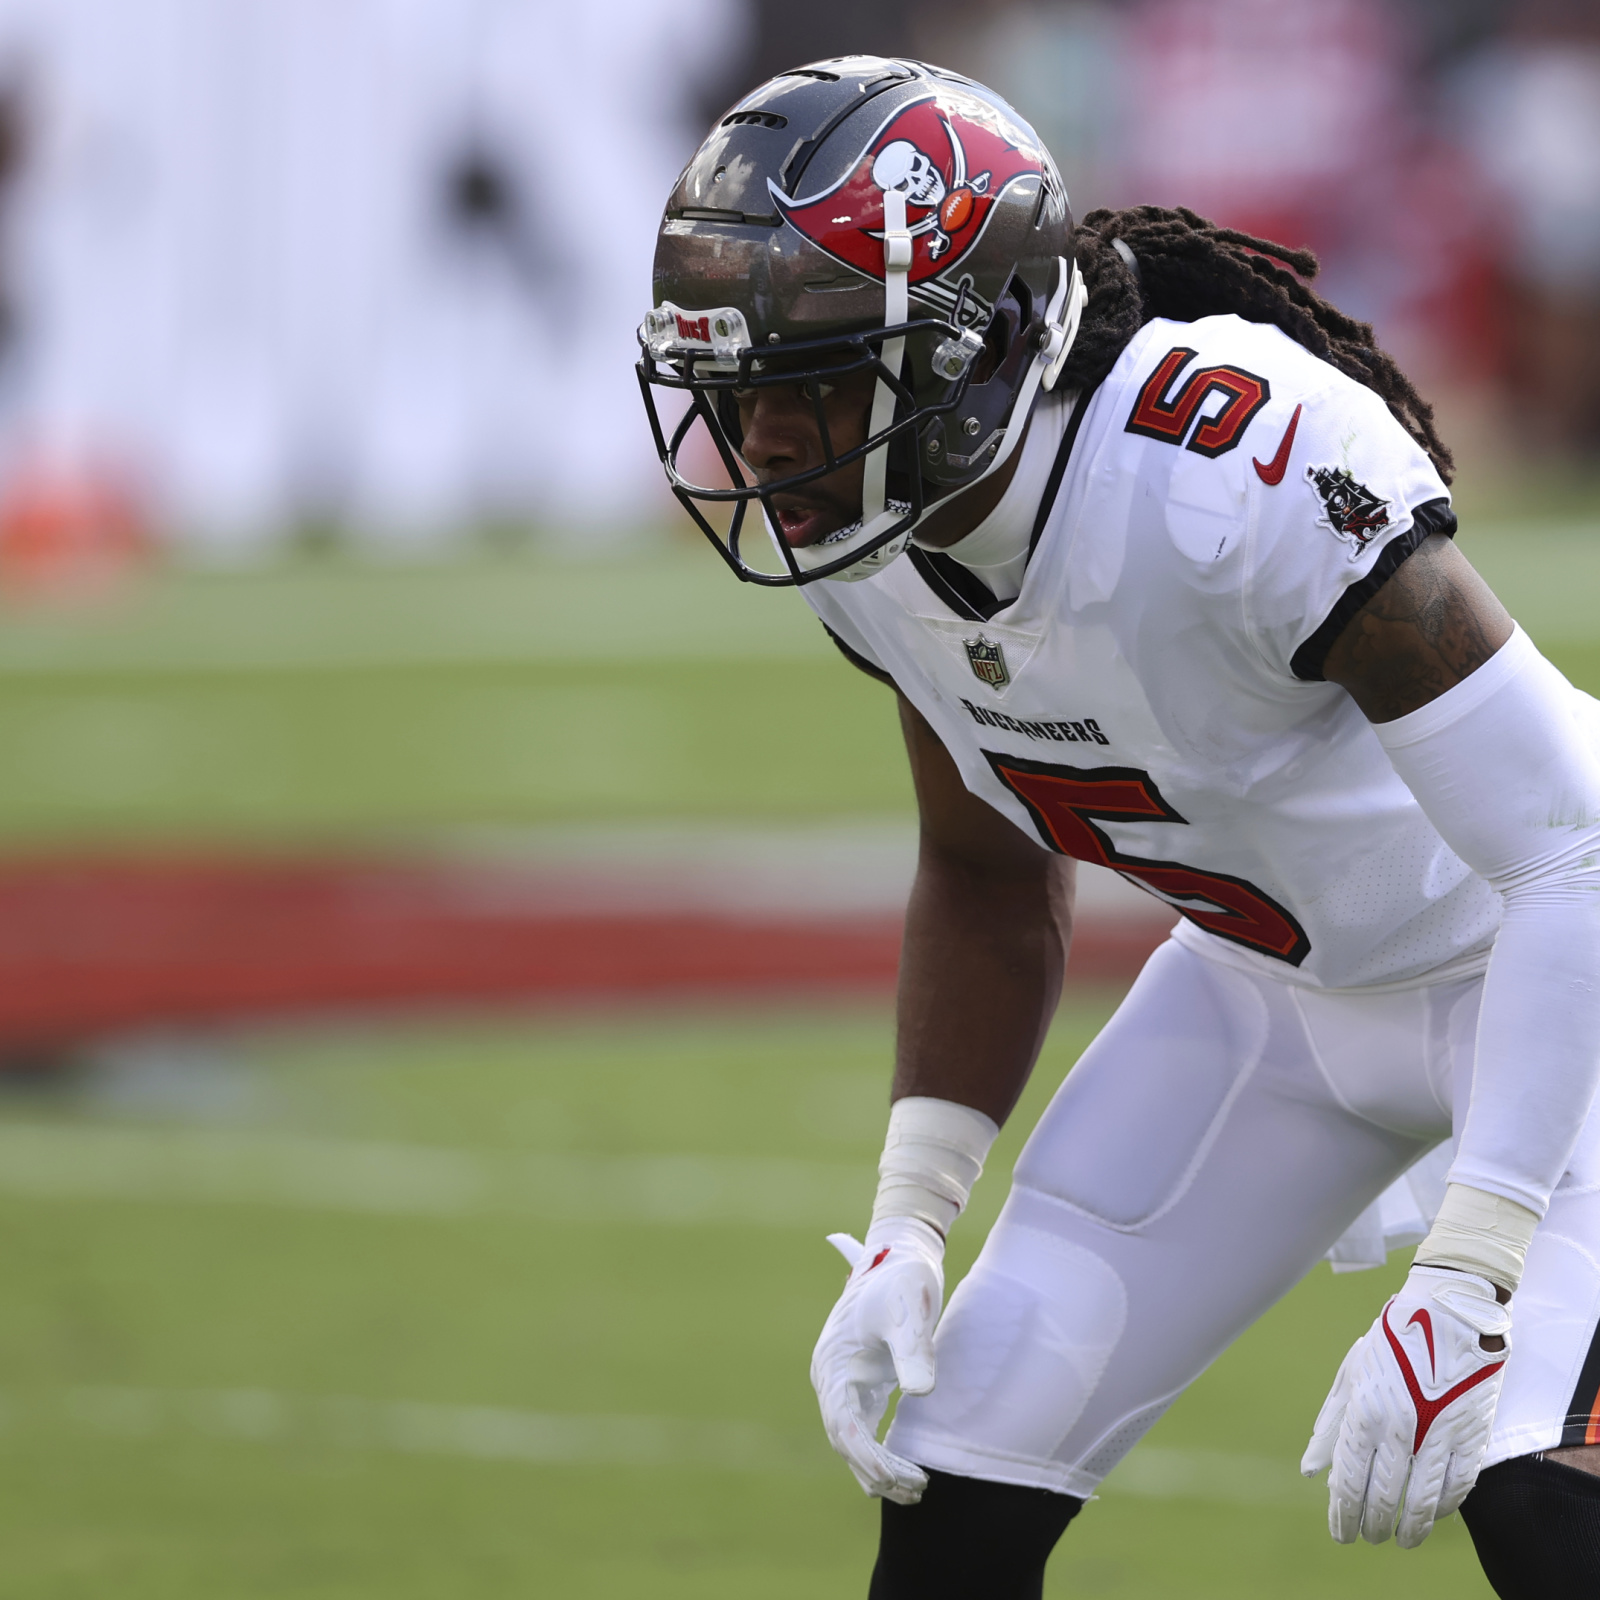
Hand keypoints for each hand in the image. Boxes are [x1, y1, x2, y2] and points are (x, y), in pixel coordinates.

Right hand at [809, 1216, 943, 1504]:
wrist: (900, 1253)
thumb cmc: (902, 1279)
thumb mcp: (908, 1310)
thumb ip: (914, 1351)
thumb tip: (921, 1393)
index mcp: (834, 1362)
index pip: (843, 1425)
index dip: (869, 1457)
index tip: (900, 1477)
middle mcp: (830, 1375)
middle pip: (844, 1439)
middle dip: (877, 1470)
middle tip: (919, 1488)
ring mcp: (841, 1378)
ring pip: (849, 1438)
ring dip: (876, 1467)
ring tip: (915, 1489)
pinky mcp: (858, 1379)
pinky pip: (859, 1428)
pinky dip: (876, 1452)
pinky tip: (900, 1471)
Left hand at [1301, 1265, 1510, 1546]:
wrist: (1449, 1314)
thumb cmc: (1392, 1342)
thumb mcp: (1351, 1375)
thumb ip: (1331, 1424)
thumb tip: (1311, 1469)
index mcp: (1364, 1412)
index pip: (1349, 1480)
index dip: (1343, 1513)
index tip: (1340, 1533)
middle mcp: (1399, 1429)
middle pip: (1383, 1496)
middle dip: (1372, 1524)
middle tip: (1367, 1537)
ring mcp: (1438, 1435)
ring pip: (1423, 1501)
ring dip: (1411, 1528)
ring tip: (1401, 1540)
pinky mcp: (1471, 1436)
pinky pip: (1458, 1486)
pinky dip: (1445, 1508)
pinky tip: (1434, 1515)